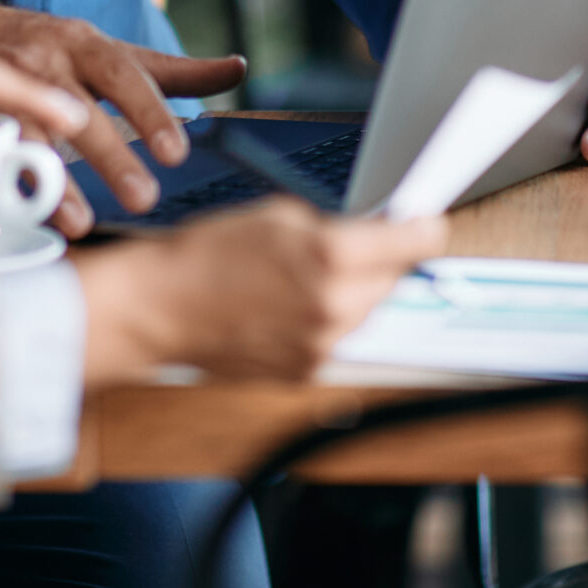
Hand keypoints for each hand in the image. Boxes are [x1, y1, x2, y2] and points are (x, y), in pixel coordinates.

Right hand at [0, 0, 245, 231]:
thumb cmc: (46, 46)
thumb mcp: (107, 51)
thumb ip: (173, 70)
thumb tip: (238, 68)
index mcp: (85, 45)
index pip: (126, 75)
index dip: (150, 111)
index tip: (176, 152)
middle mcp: (44, 62)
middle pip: (81, 109)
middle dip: (111, 155)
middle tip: (143, 198)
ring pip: (27, 130)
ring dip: (51, 177)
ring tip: (79, 220)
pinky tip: (6, 204)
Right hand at [75, 200, 447, 383]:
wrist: (161, 308)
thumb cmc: (205, 255)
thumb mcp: (277, 215)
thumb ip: (335, 226)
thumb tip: (373, 233)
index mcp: (332, 257)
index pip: (415, 243)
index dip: (423, 227)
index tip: (426, 223)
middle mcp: (335, 307)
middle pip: (393, 280)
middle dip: (380, 261)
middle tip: (349, 245)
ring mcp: (323, 345)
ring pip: (366, 312)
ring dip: (352, 292)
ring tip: (302, 278)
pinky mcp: (306, 372)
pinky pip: (337, 339)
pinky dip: (325, 321)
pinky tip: (287, 306)